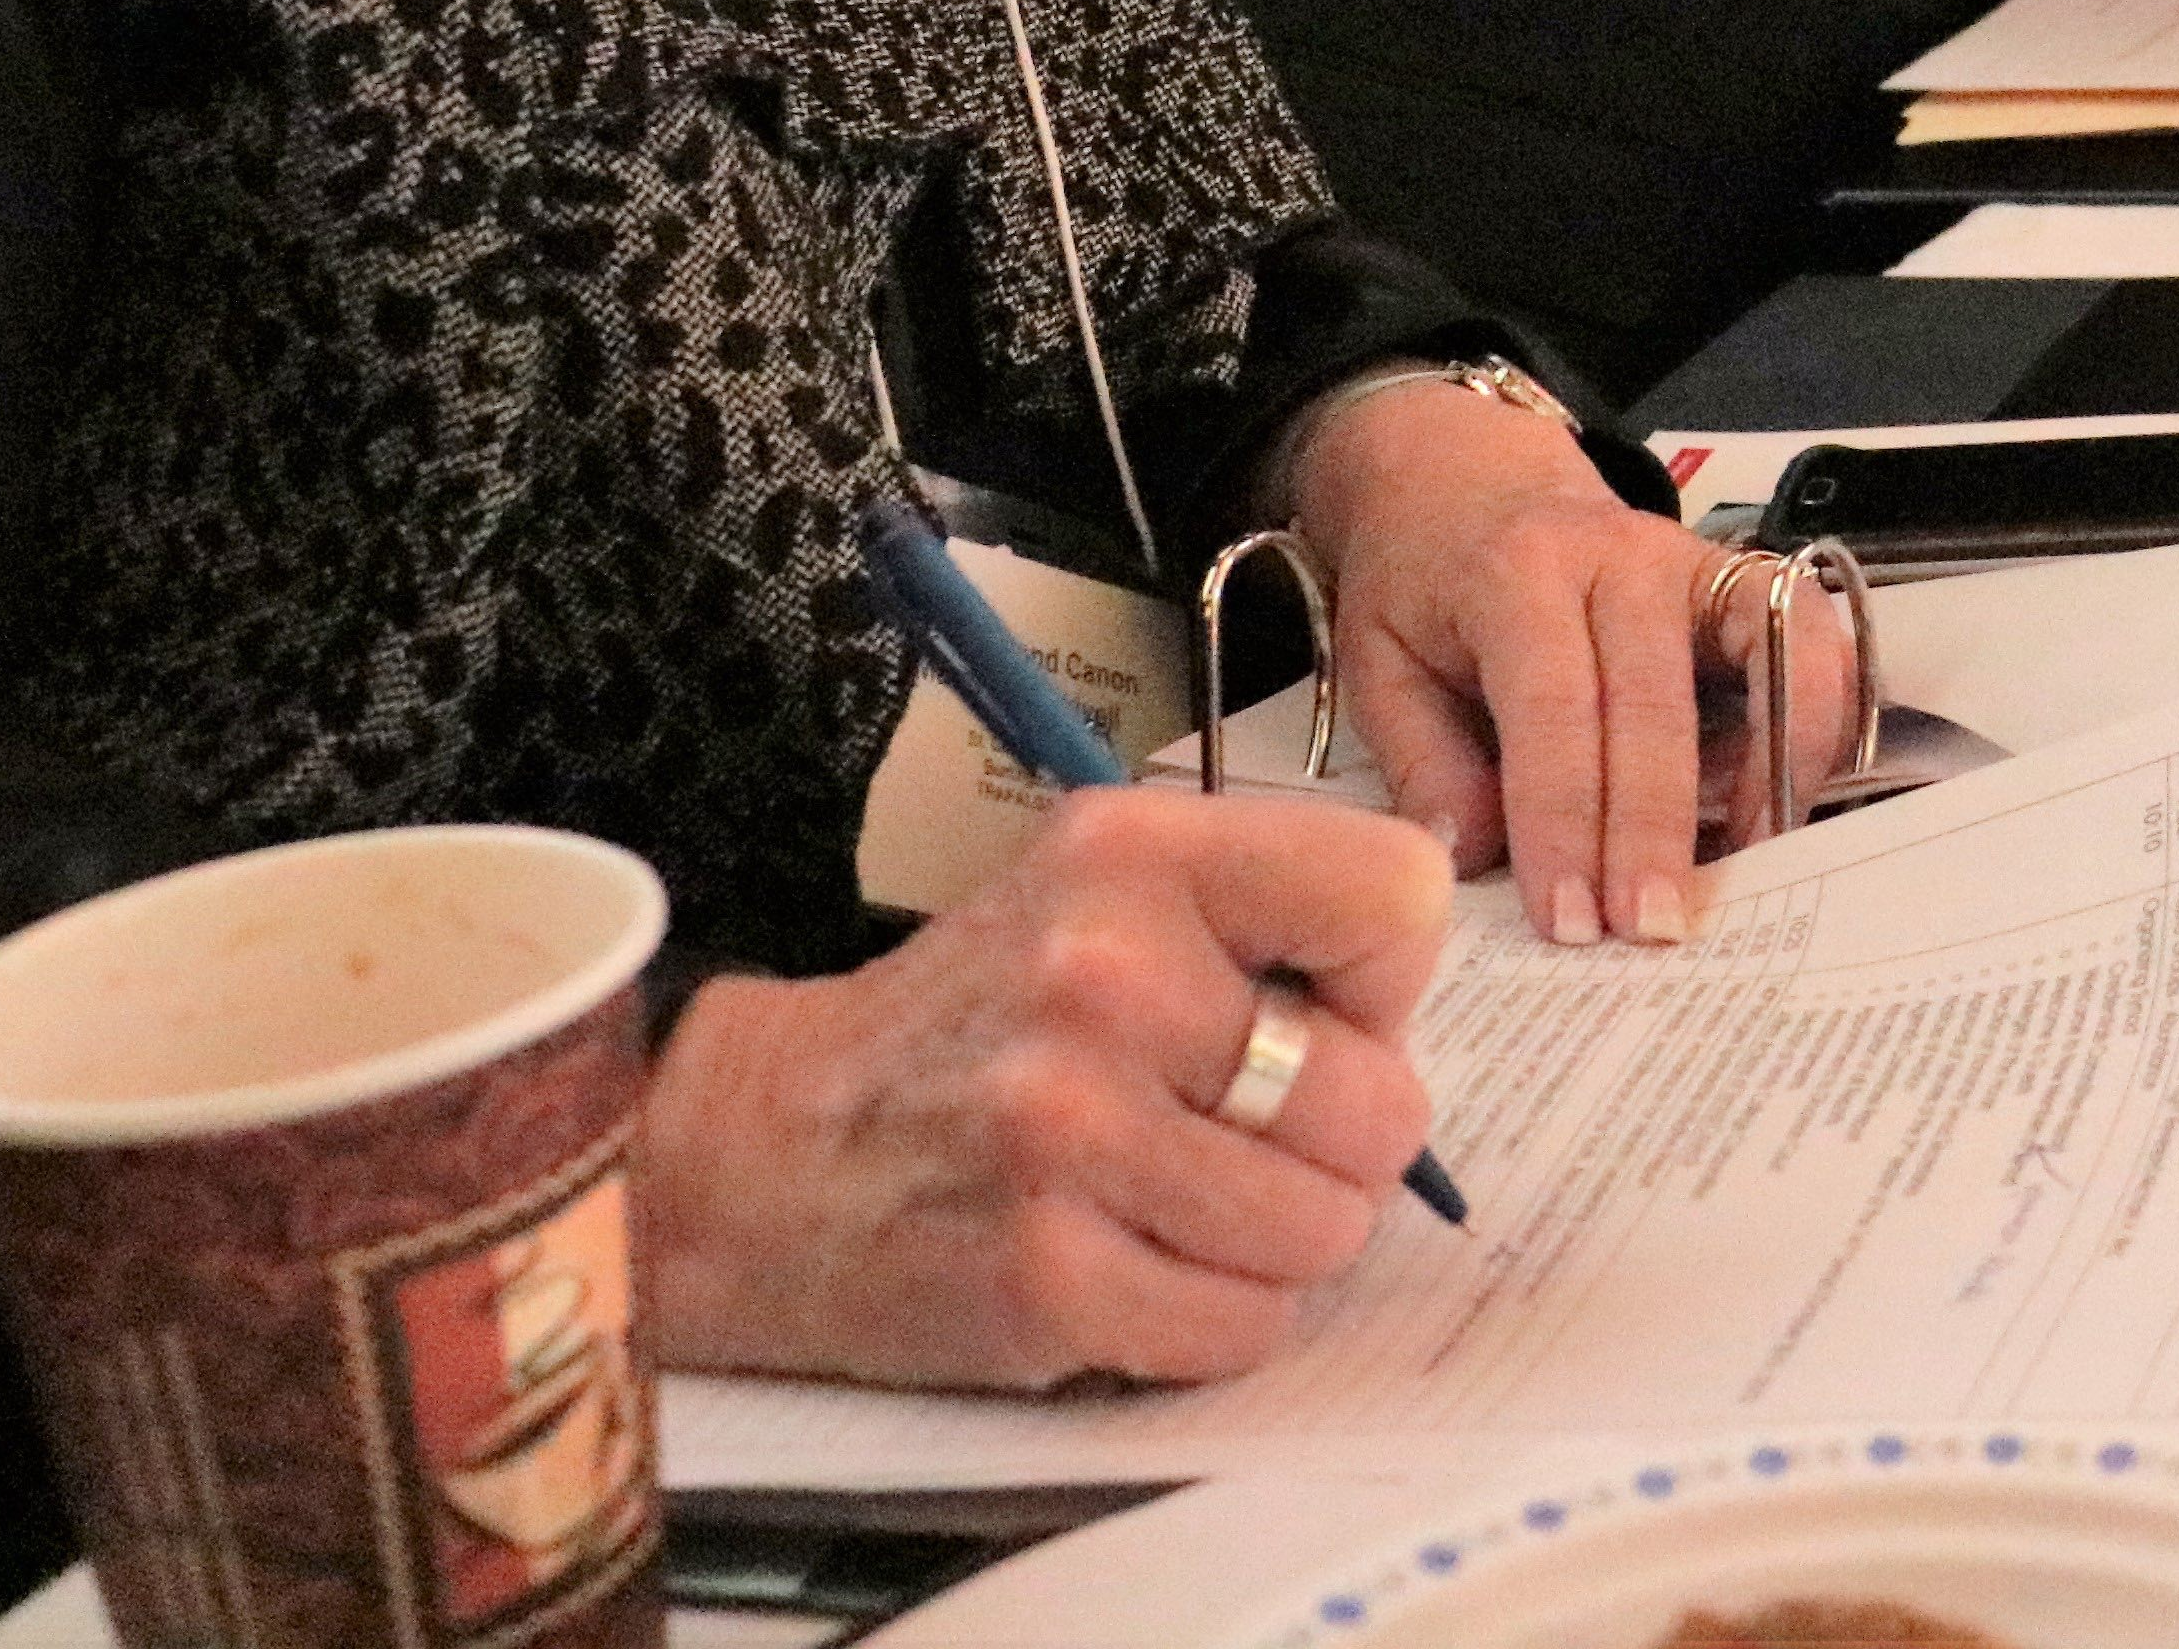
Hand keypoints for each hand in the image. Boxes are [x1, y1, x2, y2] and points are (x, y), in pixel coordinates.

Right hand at [644, 783, 1449, 1388]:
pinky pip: (1243, 1326)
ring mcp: (1068, 1130)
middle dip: (1337, 1142)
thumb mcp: (1111, 891)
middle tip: (1243, 1131)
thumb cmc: (985, 1020)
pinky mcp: (1044, 1275)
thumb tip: (1407, 1027)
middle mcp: (1105, 974)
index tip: (1307, 1010)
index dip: (1381, 982)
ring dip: (1274, 1239)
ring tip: (1178, 1199)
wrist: (771, 1150)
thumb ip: (1270, 919)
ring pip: (1324, 1231)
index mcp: (1140, 851)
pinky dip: (1209, 1317)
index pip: (1400, 897)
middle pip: (1382, 1105)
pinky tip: (1131, 1262)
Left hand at [1289, 379, 1863, 945]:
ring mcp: (1699, 560)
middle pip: (1658, 703)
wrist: (1468, 477)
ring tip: (1744, 871)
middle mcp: (1622, 555)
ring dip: (1771, 771)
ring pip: (1772, 654)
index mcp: (1517, 573)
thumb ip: (1426, 765)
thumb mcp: (1381, 665)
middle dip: (1655, 831)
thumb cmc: (1421, 584)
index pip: (1554, 708)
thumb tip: (1482, 863)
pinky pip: (1812, 642)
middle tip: (1650, 933)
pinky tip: (1776, 807)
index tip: (1570, 923)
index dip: (1565, 822)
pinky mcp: (1747, 578)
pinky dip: (1812, 725)